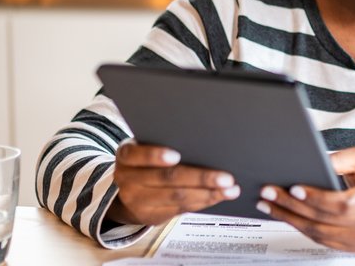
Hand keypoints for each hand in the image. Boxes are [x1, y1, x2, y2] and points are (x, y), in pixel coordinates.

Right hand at [107, 142, 240, 225]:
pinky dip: (203, 201)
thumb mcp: (142, 150)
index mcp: (126, 156)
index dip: (154, 156)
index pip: (136, 154)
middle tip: (225, 177)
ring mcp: (138, 201)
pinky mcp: (152, 216)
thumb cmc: (143, 163)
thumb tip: (203, 138)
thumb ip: (162, 144)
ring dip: (208, 193)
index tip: (176, 156)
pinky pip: (181, 209)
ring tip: (230, 189)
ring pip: (177, 197)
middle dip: (199, 178)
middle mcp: (128, 179)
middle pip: (166, 179)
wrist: (124, 196)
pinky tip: (219, 196)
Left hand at [256, 147, 354, 252]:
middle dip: (292, 206)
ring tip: (268, 204)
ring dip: (289, 218)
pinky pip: (319, 239)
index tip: (294, 189)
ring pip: (318, 232)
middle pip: (324, 219)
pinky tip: (284, 215)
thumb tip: (319, 161)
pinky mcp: (351, 247)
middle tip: (268, 192)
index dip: (317, 198)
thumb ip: (342, 158)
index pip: (343, 204)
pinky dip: (299, 227)